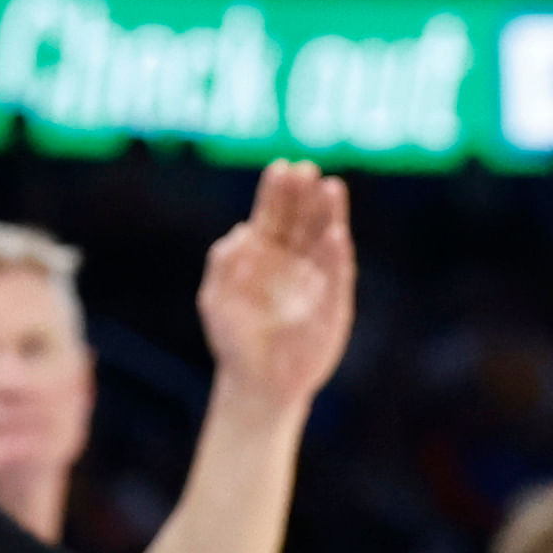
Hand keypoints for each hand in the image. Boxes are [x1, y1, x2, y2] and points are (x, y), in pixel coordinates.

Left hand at [195, 158, 355, 412]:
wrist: (256, 385)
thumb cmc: (234, 340)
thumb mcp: (216, 299)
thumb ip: (223, 265)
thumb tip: (241, 233)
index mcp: (265, 255)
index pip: (274, 215)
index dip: (277, 192)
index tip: (281, 167)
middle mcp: (294, 263)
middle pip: (302, 219)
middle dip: (305, 194)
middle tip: (307, 169)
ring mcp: (315, 282)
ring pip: (324, 239)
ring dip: (329, 214)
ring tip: (331, 187)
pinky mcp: (332, 306)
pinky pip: (336, 276)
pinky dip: (336, 255)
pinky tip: (336, 234)